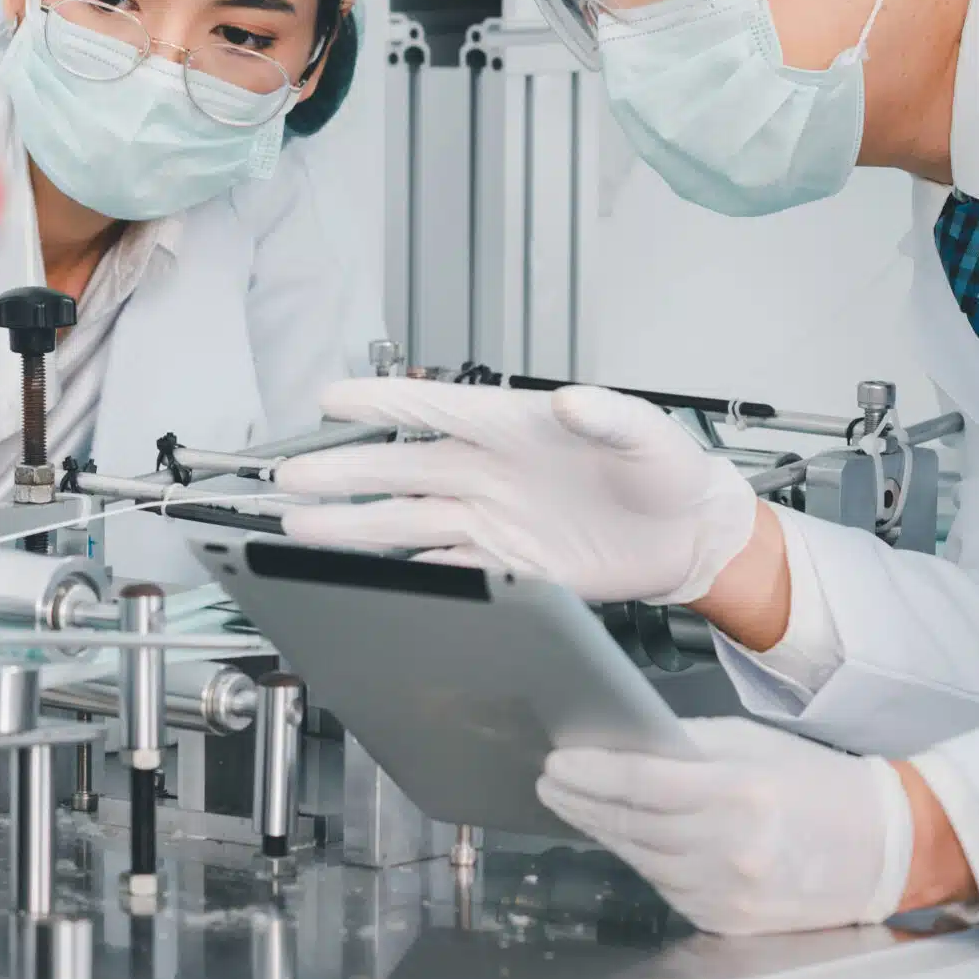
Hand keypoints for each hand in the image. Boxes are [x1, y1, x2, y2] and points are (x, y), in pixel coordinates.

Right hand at [277, 379, 758, 604]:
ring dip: (354, 526)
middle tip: (291, 478)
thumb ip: (610, 417)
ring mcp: (492, 518)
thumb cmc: (670, 473)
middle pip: (400, 469)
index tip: (330, 400)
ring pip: (407, 521)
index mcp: (513, 426)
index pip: (433, 407)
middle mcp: (490, 470)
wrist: (688, 537)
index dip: (379, 402)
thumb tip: (573, 401)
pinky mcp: (507, 564)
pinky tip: (370, 578)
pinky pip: (444, 567)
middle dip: (342, 473)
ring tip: (302, 528)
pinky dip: (407, 573)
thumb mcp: (650, 435)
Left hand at [537, 717, 912, 933]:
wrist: (881, 850)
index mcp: (739, 794)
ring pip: (640, 859)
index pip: (640, 783)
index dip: (589, 772)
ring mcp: (728, 893)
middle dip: (581, 801)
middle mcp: (731, 850)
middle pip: (631, 824)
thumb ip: (683, 746)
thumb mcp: (751, 744)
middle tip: (552, 783)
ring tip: (575, 806)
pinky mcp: (728, 922)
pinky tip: (622, 838)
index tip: (557, 761)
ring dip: (602, 831)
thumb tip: (618, 744)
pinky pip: (665, 887)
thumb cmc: (816, 786)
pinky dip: (640, 860)